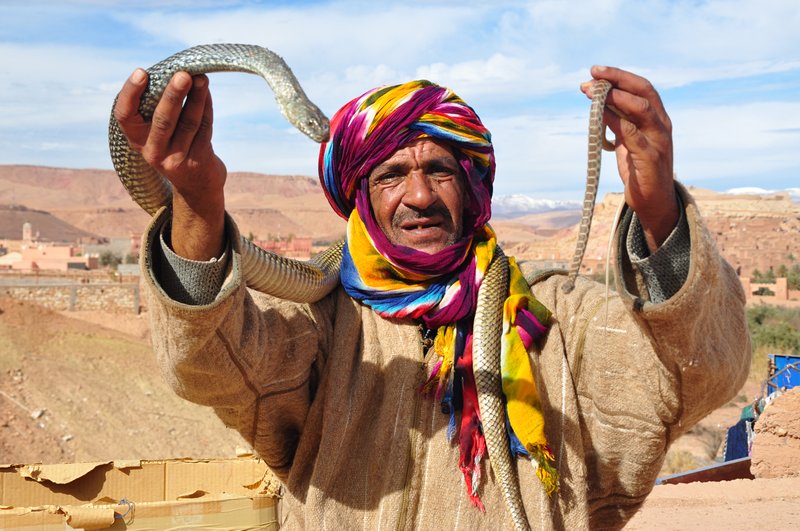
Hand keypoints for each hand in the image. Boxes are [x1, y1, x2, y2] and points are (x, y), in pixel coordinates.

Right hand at [113, 69, 226, 259]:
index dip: (131, 94)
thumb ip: (158, 109)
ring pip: (188, 123)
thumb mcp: (158, 135)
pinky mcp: (198, 161)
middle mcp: (153, 152)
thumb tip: (172, 71)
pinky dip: (206, 108)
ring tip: (202, 78)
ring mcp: (177, 159)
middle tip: (183, 74)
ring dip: (197, 98)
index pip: (125, 116)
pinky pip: (204, 129)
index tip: (141, 72)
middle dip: (174, 95)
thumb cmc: (174, 147)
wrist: (197, 187)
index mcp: (137, 140)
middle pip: (163, 120)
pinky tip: (207, 93)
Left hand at [581, 66, 678, 251]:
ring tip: (594, 90)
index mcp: (658, 118)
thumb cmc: (640, 169)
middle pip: (644, 92)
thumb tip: (599, 102)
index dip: (620, 76)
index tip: (596, 71)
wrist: (654, 202)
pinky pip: (632, 135)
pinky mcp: (650, 159)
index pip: (642, 88)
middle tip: (593, 73)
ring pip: (641, 109)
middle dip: (618, 78)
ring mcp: (658, 141)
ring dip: (616, 97)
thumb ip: (620, 121)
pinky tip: (599, 114)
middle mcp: (662, 125)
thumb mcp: (629, 140)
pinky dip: (615, 121)